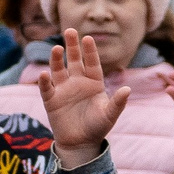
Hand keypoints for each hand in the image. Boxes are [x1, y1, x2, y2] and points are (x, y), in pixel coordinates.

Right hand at [34, 35, 129, 169]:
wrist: (82, 142)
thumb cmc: (98, 127)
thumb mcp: (110, 115)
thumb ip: (118, 102)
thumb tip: (128, 90)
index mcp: (94, 83)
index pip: (92, 63)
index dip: (90, 51)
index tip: (88, 37)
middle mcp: (78, 83)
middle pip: (74, 61)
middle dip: (72, 46)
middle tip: (70, 30)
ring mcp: (64, 90)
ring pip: (58, 70)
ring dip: (56, 59)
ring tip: (57, 48)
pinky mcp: (51, 100)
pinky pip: (47, 88)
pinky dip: (45, 81)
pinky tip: (45, 73)